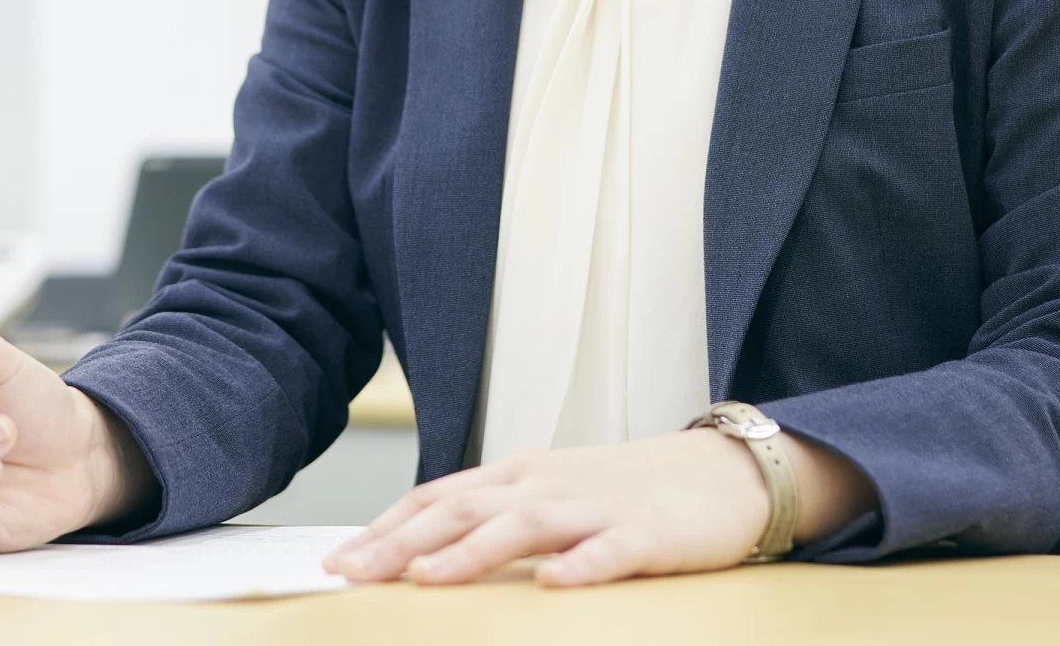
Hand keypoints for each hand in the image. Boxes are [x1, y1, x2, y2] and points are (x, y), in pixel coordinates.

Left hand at [325, 427, 873, 587]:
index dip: (385, 528)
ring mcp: (595, 508)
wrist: (721, 473)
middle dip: (402, 542)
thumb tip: (422, 548)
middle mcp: (546, 485)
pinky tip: (554, 584)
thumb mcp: (549, 495)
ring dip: (471, 552)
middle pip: (463, 510)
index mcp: (519, 477)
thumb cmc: (626, 491)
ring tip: (426, 578)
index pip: (438, 499)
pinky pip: (609, 553)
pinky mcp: (646, 535)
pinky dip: (580, 567)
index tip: (338, 560)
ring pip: (524, 527)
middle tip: (351, 573)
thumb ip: (494, 516)